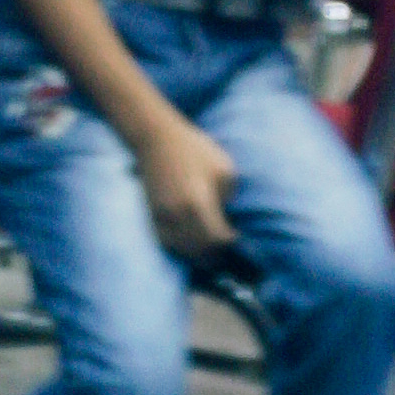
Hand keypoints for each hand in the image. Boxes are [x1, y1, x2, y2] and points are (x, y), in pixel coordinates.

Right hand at [132, 110, 241, 261]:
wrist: (155, 138)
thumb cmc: (194, 150)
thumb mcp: (224, 170)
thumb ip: (229, 199)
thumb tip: (231, 220)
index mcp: (197, 203)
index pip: (217, 240)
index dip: (231, 244)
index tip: (240, 239)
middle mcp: (177, 216)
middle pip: (200, 252)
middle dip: (218, 255)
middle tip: (231, 250)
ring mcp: (162, 218)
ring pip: (183, 252)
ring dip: (201, 256)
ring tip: (214, 251)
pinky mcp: (153, 217)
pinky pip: (170, 244)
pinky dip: (184, 249)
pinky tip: (194, 245)